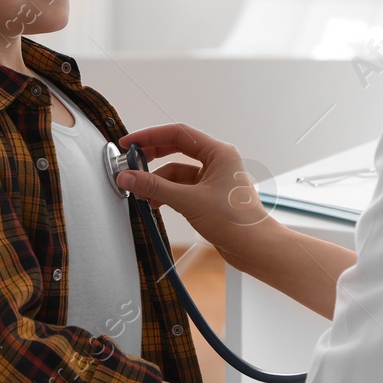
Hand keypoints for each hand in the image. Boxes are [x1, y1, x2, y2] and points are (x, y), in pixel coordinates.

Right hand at [116, 123, 272, 258]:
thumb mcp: (189, 201)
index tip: (130, 143)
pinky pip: (182, 188)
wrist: (253, 248)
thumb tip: (129, 176)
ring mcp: (214, 179)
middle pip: (177, 150)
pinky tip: (154, 203)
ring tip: (140, 192)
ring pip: (178, 172)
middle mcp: (218, 162)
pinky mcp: (209, 197)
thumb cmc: (235, 221)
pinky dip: (167, 193)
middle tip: (130, 163)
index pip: (179, 134)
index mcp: (219, 153)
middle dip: (152, 157)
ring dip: (158, 181)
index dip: (151, 136)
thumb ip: (155, 187)